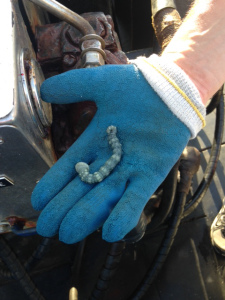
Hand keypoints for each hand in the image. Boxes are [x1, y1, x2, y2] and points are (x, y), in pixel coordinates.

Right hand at [31, 63, 190, 242]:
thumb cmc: (137, 86)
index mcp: (94, 142)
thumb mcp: (100, 83)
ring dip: (87, 217)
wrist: (171, 91)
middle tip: (47, 228)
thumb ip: (72, 86)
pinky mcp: (152, 174)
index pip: (69, 167)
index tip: (38, 202)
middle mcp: (109, 160)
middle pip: (82, 189)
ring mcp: (130, 169)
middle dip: (64, 208)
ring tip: (69, 235)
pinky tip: (109, 234)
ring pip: (105, 197)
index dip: (53, 185)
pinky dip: (124, 215)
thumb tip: (43, 91)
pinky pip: (136, 197)